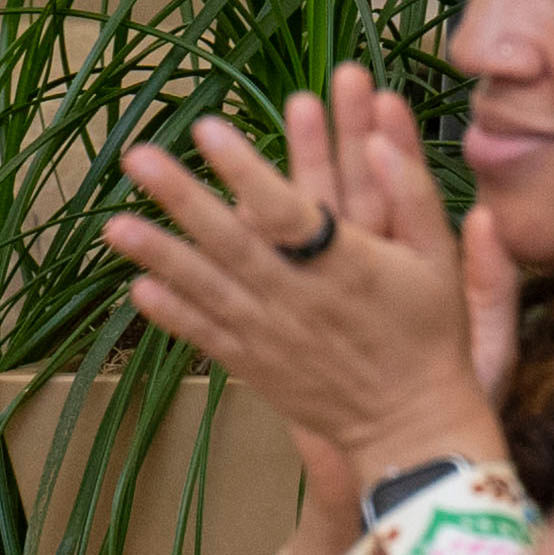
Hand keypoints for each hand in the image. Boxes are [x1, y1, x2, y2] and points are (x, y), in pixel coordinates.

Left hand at [111, 67, 505, 487]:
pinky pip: (207, 336)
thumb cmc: (430, 335)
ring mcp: (271, 335)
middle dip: (181, 197)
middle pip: (229, 241)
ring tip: (114, 224)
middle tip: (137, 156)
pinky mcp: (256, 366)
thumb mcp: (440, 258)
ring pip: (206, 287)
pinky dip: (172, 314)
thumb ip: (411, 193)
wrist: (413, 426)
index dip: (244, 170)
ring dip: (159, 254)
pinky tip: (137, 288)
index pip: (285, 209)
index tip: (207, 128)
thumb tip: (378, 138)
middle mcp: (298, 298)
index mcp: (346, 265)